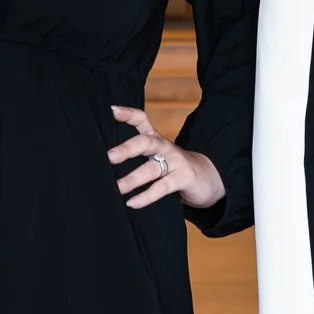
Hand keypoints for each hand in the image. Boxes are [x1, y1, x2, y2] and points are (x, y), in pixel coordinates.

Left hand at [108, 104, 224, 214]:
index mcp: (156, 140)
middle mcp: (165, 147)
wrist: (210, 178)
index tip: (111, 110)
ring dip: (133, 178)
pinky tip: (132, 203)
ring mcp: (176, 162)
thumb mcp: (158, 156)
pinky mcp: (184, 178)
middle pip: (146, 143)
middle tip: (109, 157)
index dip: (128, 114)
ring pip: (152, 168)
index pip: (142, 120)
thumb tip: (103, 164)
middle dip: (127, 149)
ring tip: (117, 187)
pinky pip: (163, 187)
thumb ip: (138, 156)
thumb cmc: (175, 167)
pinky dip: (147, 196)